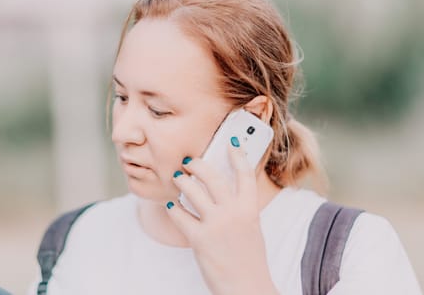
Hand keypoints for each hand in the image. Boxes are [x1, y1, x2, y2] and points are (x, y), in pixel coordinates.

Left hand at [166, 137, 278, 294]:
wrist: (247, 288)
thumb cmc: (250, 260)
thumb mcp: (252, 229)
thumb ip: (240, 209)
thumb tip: (224, 192)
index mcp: (250, 209)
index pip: (244, 174)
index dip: (237, 155)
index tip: (230, 143)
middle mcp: (233, 213)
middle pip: (213, 176)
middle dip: (198, 164)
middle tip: (189, 160)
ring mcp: (216, 225)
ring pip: (193, 190)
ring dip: (182, 181)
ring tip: (178, 178)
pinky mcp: (199, 239)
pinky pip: (180, 215)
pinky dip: (174, 208)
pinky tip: (172, 205)